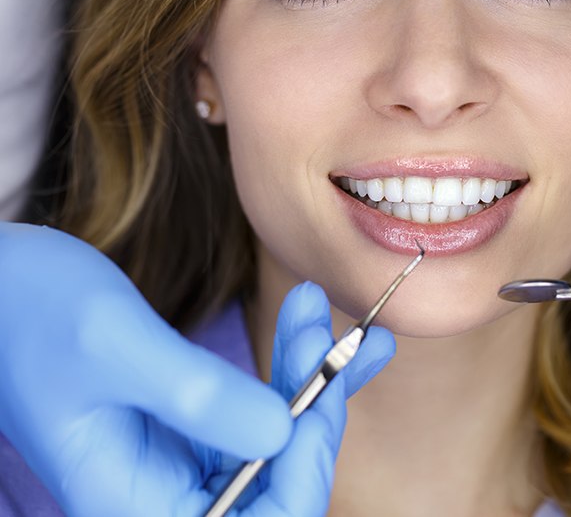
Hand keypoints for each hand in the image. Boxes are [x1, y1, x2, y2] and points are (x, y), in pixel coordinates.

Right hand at [0, 223, 394, 516]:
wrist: (1, 284)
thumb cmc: (32, 310)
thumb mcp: (114, 345)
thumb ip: (196, 397)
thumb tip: (282, 433)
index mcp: (134, 504)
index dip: (304, 463)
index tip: (322, 384)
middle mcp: (164, 496)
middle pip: (278, 481)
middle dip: (315, 403)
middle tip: (324, 324)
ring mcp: (182, 459)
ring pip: (279, 441)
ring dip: (315, 378)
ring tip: (328, 315)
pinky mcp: (193, 421)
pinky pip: (262, 408)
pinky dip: (301, 369)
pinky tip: (330, 335)